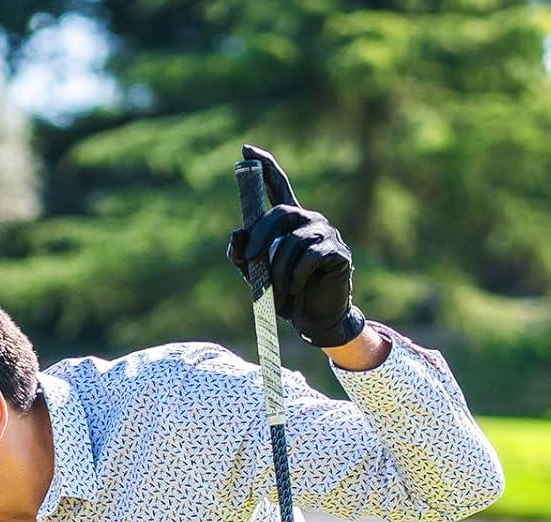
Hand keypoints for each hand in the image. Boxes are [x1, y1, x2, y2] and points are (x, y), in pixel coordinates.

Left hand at [226, 143, 366, 348]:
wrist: (312, 319)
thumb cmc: (284, 294)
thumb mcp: (256, 275)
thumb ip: (244, 254)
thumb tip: (238, 231)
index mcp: (289, 223)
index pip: (278, 186)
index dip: (264, 167)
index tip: (246, 150)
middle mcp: (309, 221)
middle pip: (280, 213)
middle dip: (260, 238)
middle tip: (250, 263)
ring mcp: (326, 234)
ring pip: (291, 242)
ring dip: (277, 271)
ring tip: (278, 291)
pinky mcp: (337, 252)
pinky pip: (309, 258)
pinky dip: (295, 278)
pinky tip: (295, 290)